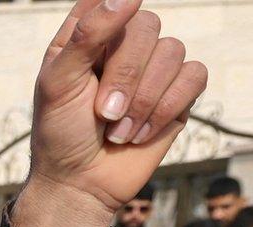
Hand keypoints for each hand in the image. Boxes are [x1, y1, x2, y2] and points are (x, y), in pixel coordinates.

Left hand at [16, 0, 206, 226]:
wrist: (80, 183)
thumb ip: (87, 36)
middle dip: (126, 75)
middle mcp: (122, 45)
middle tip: (104, 113)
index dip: (112, 14)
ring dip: (145, 99)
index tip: (101, 48)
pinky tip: (141, 133)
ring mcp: (153, 68)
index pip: (108, 2)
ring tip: (119, 131)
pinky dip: (166, 108)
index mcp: (87, 36)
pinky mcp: (178, 94)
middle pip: (147, 26)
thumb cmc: (60, 132)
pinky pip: (194, 76)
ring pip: (173, 52)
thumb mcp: (58, 83)